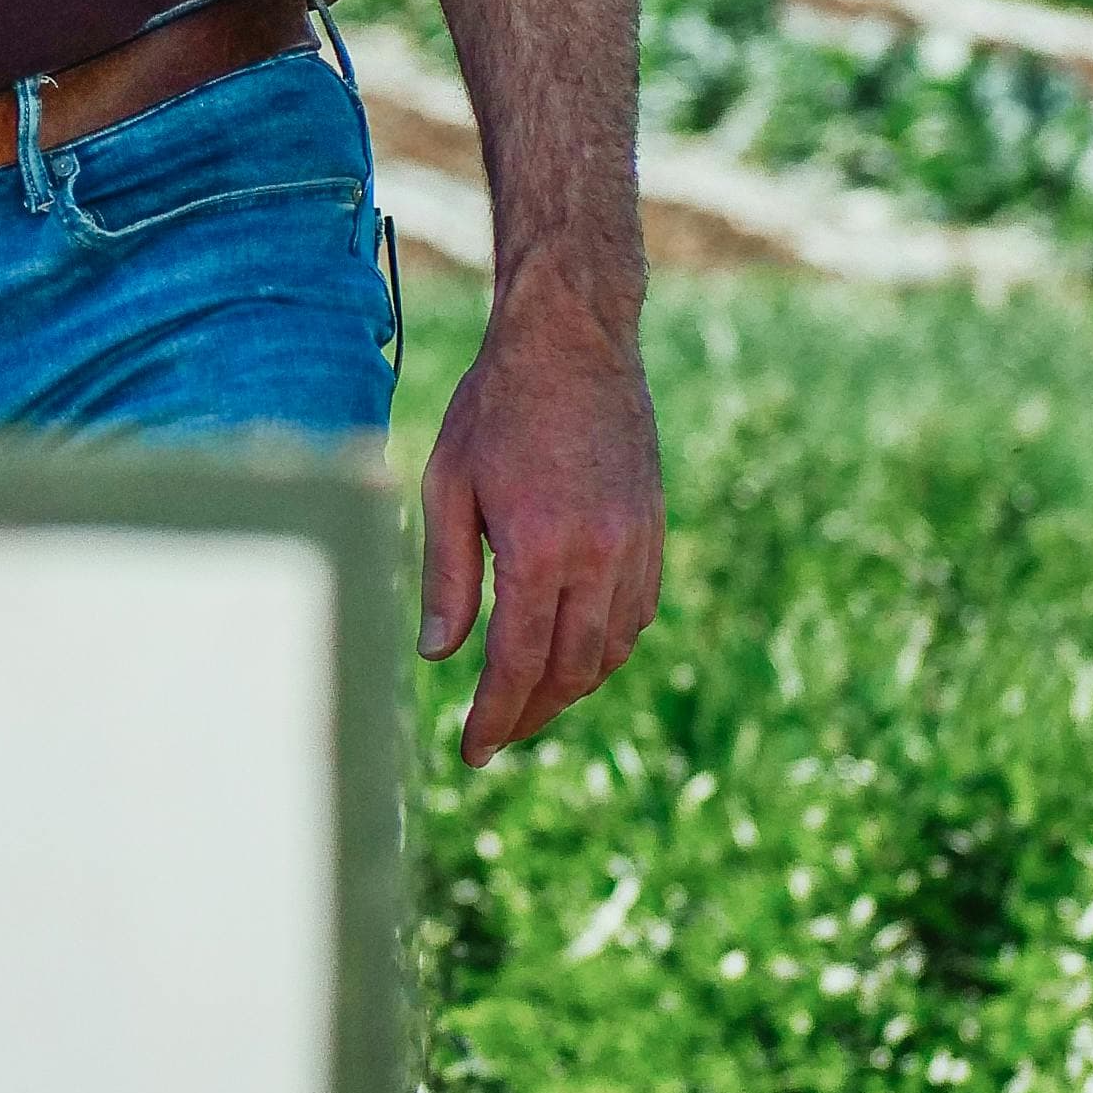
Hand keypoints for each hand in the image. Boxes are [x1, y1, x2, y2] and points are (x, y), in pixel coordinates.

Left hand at [418, 260, 661, 765]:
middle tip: (493, 738)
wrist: (573, 341)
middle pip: (570, 671)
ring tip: (527, 704)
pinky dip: (605, 648)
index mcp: (542, 549)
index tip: (471, 752)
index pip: (519, 664)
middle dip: (531, 715)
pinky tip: (572, 654)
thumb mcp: (447, 485)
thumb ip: (446, 576)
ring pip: (611, 650)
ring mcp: (636, 544)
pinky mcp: (653, 530)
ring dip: (570, 688)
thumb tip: (439, 656)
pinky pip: (636, 614)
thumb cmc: (496, 407)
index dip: (495, 717)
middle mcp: (600, 556)